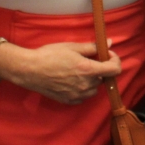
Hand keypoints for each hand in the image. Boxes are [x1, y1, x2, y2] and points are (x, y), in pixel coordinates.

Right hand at [1, 41, 121, 104]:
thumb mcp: (72, 47)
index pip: (114, 69)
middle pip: (103, 78)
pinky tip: (71, 80)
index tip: (108, 55)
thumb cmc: (49, 55)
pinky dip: (82, 89)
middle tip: (87, 60)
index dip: (115, 60)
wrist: (29, 70)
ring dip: (91, 80)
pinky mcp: (68, 101)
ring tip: (77, 71)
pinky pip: (83, 96)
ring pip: (94, 88)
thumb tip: (109, 43)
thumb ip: (92, 47)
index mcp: (87, 70)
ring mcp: (77, 95)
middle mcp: (85, 85)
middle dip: (99, 69)